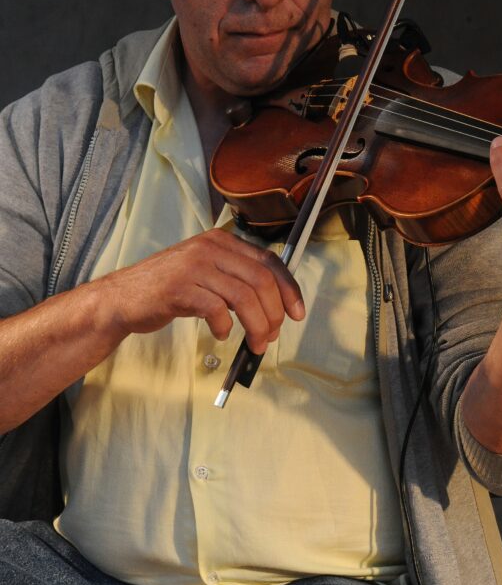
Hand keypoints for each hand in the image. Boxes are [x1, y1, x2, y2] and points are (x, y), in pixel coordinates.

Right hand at [95, 227, 304, 352]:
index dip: (289, 289)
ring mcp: (194, 266)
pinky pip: (217, 310)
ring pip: (245, 297)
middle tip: (271, 336)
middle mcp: (210, 248)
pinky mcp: (179, 288)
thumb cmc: (168, 290)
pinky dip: (225, 327)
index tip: (297, 313)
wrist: (122, 298)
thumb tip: (275, 306)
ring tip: (255, 344)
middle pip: (261, 281)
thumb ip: (236, 279)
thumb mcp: (206, 274)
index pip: (269, 261)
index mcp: (221, 241)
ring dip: (257, 326)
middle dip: (274, 314)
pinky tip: (221, 334)